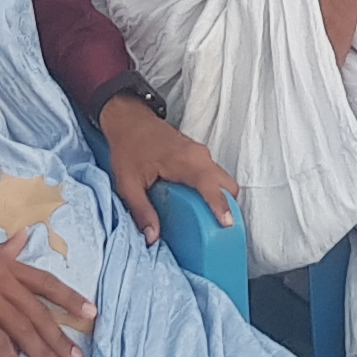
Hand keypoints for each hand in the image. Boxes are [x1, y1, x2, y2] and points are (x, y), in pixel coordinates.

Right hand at [0, 233, 95, 356]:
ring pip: (23, 329)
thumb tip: (25, 236)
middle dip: (60, 336)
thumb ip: (4, 250)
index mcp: (6, 264)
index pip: (47, 282)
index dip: (70, 298)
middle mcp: (2, 281)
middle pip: (39, 312)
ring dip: (42, 352)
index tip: (91, 312)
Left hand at [95, 92, 239, 246]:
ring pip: (222, 179)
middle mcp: (199, 156)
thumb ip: (141, 211)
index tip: (227, 223)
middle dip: (228, 205)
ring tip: (210, 220)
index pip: (211, 184)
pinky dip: (213, 190)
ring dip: (221, 198)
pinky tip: (198, 204)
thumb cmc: (128, 146)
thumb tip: (152, 237)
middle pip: (227, 184)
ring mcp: (200, 153)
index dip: (221, 204)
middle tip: (219, 228)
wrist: (128, 119)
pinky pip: (214, 174)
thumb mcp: (128, 183)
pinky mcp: (197, 155)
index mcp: (184, 161)